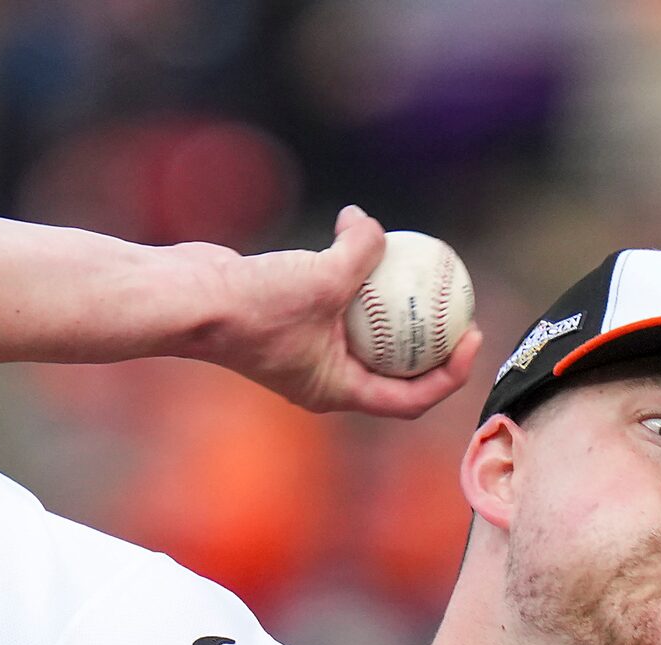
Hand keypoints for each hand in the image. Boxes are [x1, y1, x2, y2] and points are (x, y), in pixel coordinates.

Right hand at [198, 206, 484, 418]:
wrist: (189, 299)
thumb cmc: (254, 305)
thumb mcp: (323, 278)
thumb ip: (361, 253)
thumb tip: (376, 228)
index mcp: (337, 392)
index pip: (410, 399)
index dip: (450, 374)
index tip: (472, 335)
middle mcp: (323, 377)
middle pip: (393, 368)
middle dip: (429, 340)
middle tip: (457, 303)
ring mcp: (304, 349)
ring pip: (362, 328)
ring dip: (387, 298)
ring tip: (415, 261)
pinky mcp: (288, 316)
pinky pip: (334, 298)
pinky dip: (350, 273)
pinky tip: (356, 231)